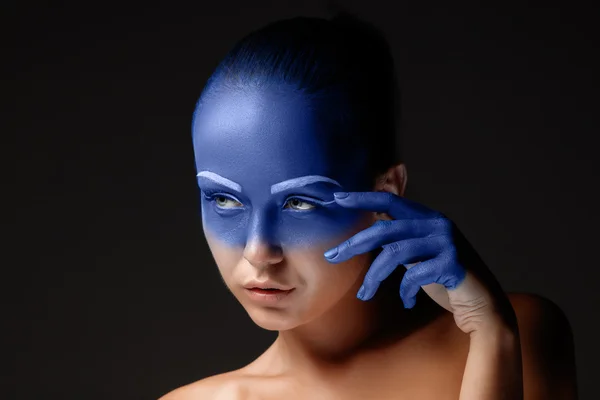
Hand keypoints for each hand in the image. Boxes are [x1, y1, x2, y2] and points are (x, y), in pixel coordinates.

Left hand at [323, 191, 516, 333]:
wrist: (484, 305)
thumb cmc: (446, 279)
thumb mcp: (420, 255)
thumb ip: (401, 241)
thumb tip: (369, 234)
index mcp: (428, 218)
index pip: (391, 199)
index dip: (364, 197)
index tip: (338, 198)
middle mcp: (438, 224)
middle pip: (385, 229)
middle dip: (354, 244)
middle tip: (332, 257)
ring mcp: (447, 242)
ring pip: (395, 253)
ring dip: (373, 276)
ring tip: (364, 294)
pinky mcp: (453, 264)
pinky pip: (414, 275)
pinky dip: (404, 290)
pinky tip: (407, 301)